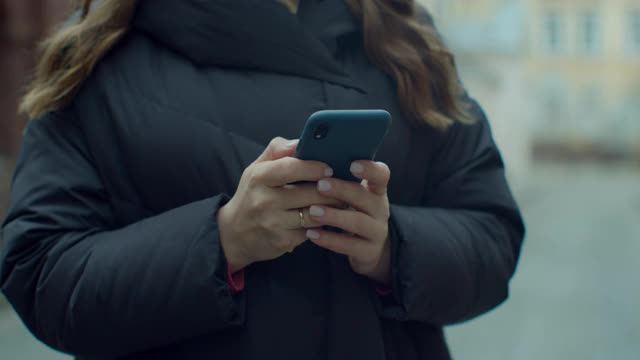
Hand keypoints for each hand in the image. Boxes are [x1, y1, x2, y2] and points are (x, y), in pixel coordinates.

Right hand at [217, 137, 342, 272]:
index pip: (291, 168)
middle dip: (332, 189)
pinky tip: (330, 219)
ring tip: (344, 200)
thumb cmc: (252, 195)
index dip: (314, 167)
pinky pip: (312, 231)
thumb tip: (300, 141)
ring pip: (315, 214)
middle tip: (347, 185)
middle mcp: (265, 201)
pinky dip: (323, 225)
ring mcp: (274, 223)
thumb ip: (277, 150)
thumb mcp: (256, 169)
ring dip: (333, 208)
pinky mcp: (283, 242)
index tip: (330, 168)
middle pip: (309, 193)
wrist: (234, 234)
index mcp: (259, 177)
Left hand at [306, 161, 391, 285]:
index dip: (370, 169)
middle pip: (365, 197)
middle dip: (342, 190)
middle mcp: (380, 208)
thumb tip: (302, 150)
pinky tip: (311, 234)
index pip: (381, 174)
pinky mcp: (368, 251)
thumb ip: (331, 173)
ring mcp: (377, 231)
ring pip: (358, 222)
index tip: (352, 164)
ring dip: (335, 216)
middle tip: (321, 185)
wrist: (367, 248)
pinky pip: (349, 246)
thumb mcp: (348, 193)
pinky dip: (330, 240)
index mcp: (375, 189)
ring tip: (313, 211)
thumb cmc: (350, 210)